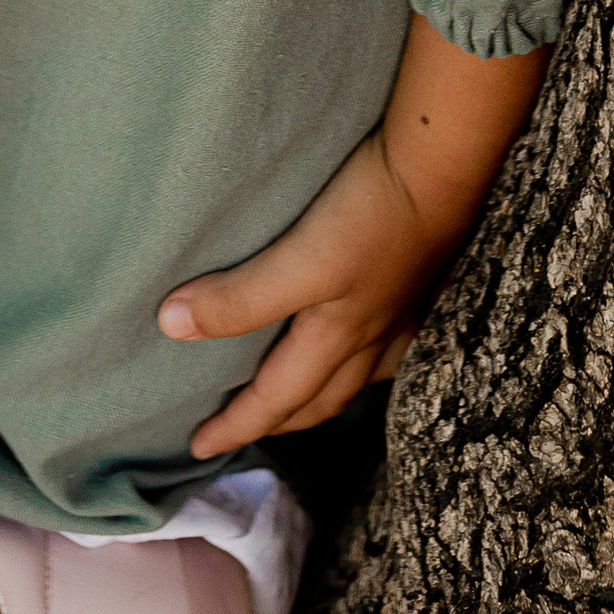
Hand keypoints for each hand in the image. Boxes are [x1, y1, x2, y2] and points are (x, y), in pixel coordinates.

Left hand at [156, 17, 548, 461]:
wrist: (441, 168)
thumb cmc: (371, 213)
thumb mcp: (301, 261)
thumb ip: (241, 297)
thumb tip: (172, 325)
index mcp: (336, 339)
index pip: (276, 399)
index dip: (235, 424)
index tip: (198, 446)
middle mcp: (370, 339)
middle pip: (318, 399)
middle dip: (278, 422)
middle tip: (243, 430)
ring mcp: (400, 313)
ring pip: (355, 377)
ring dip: (320, 396)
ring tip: (296, 398)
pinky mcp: (418, 284)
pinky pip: (388, 344)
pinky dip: (366, 361)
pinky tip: (364, 343)